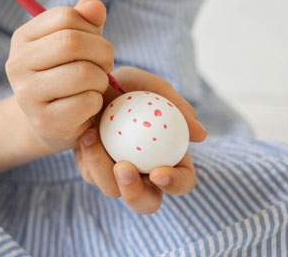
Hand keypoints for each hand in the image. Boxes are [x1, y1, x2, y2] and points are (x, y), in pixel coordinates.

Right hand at [6, 0, 113, 153]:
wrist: (51, 122)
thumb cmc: (67, 74)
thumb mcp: (76, 43)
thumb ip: (86, 21)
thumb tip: (95, 7)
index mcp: (22, 38)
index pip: (65, 17)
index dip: (91, 27)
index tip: (95, 42)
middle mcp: (17, 64)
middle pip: (72, 42)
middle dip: (102, 52)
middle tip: (105, 65)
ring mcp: (27, 95)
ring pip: (82, 73)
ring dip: (101, 79)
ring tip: (96, 84)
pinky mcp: (44, 121)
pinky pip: (86, 102)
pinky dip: (97, 102)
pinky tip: (87, 106)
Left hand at [73, 66, 206, 214]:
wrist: (94, 84)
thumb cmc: (131, 86)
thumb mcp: (152, 87)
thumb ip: (178, 106)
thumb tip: (200, 135)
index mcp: (171, 159)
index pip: (182, 182)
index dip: (175, 183)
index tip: (159, 172)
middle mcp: (145, 174)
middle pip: (147, 203)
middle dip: (135, 194)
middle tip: (123, 168)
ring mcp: (117, 175)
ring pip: (113, 190)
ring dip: (102, 169)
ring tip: (93, 137)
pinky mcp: (93, 169)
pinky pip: (91, 174)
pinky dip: (88, 155)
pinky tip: (86, 134)